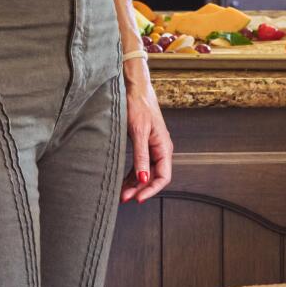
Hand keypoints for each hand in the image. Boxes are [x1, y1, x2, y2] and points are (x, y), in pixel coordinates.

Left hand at [121, 61, 172, 203]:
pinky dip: (131, 175)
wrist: (134, 88)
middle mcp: (160, 149)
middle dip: (140, 189)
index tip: (138, 198)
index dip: (151, 189)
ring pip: (145, 172)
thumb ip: (141, 156)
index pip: (163, 176)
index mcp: (164, 147)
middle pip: (154, 177)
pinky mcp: (143, 144)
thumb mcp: (138, 132)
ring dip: (134, 184)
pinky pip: (140, 165)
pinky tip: (122, 181)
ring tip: (121, 194)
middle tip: (124, 198)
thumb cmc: (138, 105)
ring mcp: (152, 147)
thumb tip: (143, 179)